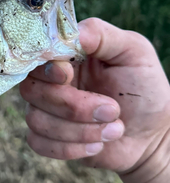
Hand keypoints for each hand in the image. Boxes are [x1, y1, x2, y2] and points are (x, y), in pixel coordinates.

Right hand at [20, 17, 169, 177]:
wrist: (152, 135)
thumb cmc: (144, 89)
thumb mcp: (133, 51)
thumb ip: (101, 35)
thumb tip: (70, 34)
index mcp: (66, 55)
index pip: (36, 55)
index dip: (47, 68)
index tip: (68, 75)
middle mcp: (50, 80)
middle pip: (31, 90)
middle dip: (73, 106)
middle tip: (113, 110)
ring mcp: (46, 108)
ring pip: (36, 120)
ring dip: (79, 130)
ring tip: (114, 129)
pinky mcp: (47, 137)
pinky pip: (38, 142)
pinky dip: (70, 148)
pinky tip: (97, 145)